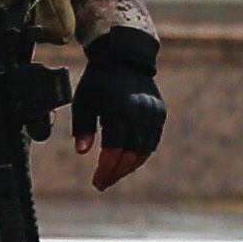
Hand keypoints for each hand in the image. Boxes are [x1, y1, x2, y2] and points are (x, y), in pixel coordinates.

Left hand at [72, 26, 163, 181]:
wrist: (126, 58)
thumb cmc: (99, 81)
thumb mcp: (84, 100)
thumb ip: (82, 127)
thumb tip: (82, 152)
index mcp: (118, 108)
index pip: (114, 148)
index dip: (106, 168)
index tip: (97, 182)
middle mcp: (139, 112)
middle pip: (130, 154)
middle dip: (116, 172)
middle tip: (103, 183)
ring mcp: (153, 113)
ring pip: (143, 150)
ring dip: (128, 167)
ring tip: (113, 175)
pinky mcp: (160, 114)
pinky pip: (151, 142)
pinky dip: (140, 155)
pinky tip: (127, 162)